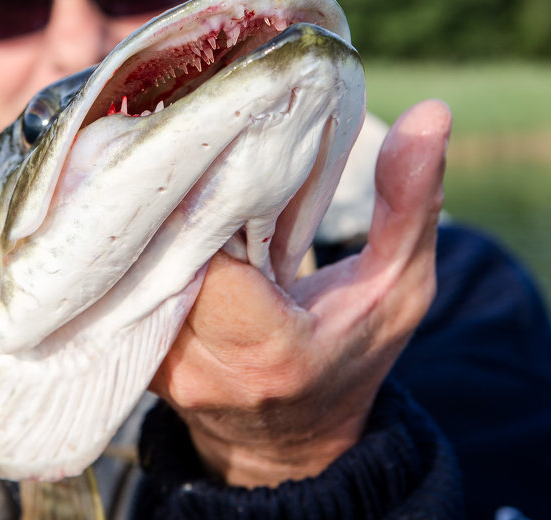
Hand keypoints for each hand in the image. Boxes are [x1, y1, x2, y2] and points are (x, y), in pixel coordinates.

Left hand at [149, 99, 450, 486]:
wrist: (291, 438)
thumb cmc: (352, 353)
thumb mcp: (399, 286)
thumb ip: (410, 204)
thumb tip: (430, 113)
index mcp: (267, 348)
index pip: (210, 254)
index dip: (208, 192)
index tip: (226, 141)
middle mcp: (199, 365)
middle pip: (159, 252)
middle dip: (173, 188)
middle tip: (191, 130)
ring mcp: (156, 365)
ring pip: (130, 264)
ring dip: (149, 209)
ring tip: (171, 154)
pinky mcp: (130, 354)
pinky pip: (120, 279)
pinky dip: (138, 237)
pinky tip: (157, 197)